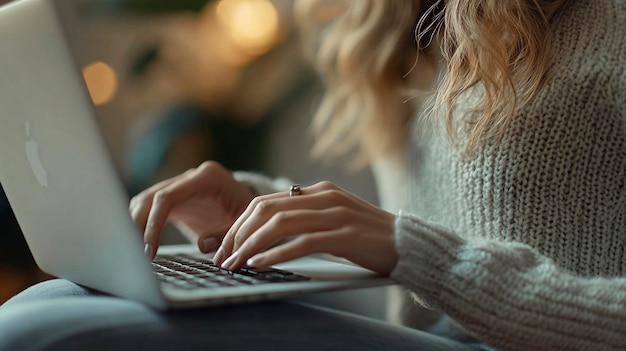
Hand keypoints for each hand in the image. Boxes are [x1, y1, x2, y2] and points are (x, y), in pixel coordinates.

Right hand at [129, 161, 254, 258]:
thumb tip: (202, 244)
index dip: (153, 223)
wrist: (255, 208)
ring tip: (133, 252)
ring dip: (135, 225)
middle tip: (133, 253)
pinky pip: (151, 208)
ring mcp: (182, 185)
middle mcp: (191, 176)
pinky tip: (140, 245)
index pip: (168, 197)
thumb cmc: (251, 217)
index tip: (149, 249)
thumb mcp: (245, 226)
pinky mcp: (176, 197)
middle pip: (151, 196)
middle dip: (138, 225)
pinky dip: (142, 224)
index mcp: (208, 177)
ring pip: (146, 200)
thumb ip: (226, 235)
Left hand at [213, 181, 397, 275]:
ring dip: (251, 244)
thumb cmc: (368, 237)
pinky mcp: (346, 236)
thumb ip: (308, 216)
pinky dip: (276, 253)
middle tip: (223, 257)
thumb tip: (271, 225)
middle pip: (267, 209)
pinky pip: (303, 242)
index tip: (226, 244)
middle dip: (238, 233)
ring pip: (281, 224)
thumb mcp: (335, 218)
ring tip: (235, 263)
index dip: (240, 222)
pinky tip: (260, 263)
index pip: (267, 200)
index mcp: (320, 191)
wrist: (409, 244)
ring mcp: (336, 215)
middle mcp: (325, 197)